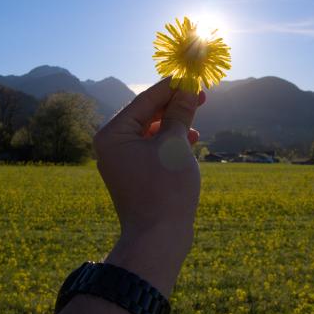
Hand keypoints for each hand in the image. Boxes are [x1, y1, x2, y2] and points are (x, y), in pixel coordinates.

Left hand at [93, 78, 204, 293]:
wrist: (157, 239)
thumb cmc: (165, 188)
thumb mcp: (176, 143)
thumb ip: (181, 112)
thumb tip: (188, 87)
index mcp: (113, 134)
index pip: (145, 100)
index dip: (172, 86)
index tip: (191, 74)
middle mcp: (112, 145)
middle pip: (147, 114)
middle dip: (175, 105)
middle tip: (201, 93)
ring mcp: (122, 161)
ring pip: (152, 131)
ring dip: (176, 122)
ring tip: (199, 115)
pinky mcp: (135, 174)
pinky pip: (153, 148)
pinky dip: (171, 142)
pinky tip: (192, 140)